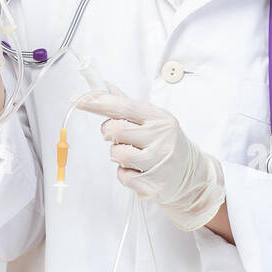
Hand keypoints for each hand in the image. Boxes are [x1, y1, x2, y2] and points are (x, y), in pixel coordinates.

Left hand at [72, 82, 226, 231]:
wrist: (192, 176)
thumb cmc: (164, 143)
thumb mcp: (152, 119)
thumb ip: (125, 104)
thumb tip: (100, 86)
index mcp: (160, 118)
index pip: (124, 106)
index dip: (99, 103)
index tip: (79, 100)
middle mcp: (162, 138)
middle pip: (116, 130)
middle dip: (108, 133)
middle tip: (117, 137)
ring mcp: (160, 163)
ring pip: (118, 154)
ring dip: (116, 155)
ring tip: (130, 155)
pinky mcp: (154, 185)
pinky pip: (123, 176)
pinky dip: (124, 173)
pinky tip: (137, 171)